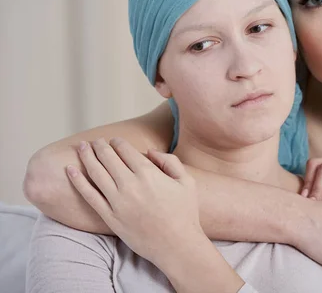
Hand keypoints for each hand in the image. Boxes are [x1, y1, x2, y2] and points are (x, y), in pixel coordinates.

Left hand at [65, 138, 204, 266]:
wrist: (177, 245)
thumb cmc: (185, 213)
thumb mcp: (187, 181)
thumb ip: (170, 161)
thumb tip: (149, 151)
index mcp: (149, 173)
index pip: (126, 150)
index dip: (117, 142)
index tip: (114, 140)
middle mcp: (130, 185)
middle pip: (107, 158)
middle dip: (99, 146)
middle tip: (94, 141)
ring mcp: (118, 202)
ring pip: (96, 173)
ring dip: (86, 157)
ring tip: (81, 147)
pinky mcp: (110, 217)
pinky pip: (89, 196)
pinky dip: (77, 181)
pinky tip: (70, 170)